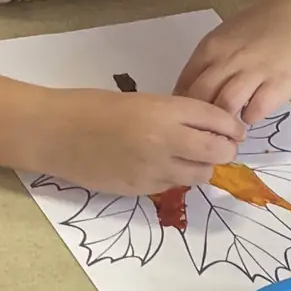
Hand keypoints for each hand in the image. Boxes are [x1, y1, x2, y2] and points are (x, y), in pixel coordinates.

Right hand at [38, 89, 244, 195]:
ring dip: (203, 167)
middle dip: (226, 150)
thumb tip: (206, 128)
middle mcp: (166, 141)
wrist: (55, 133)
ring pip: (200, 175)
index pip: (218, 120)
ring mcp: (154, 169)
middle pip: (218, 152)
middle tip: (222, 147)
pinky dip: (177, 177)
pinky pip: (173, 186)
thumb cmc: (92, 108)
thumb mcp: (140, 100)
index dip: (232, 127)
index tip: (235, 130)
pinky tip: (164, 167)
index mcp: (166, 110)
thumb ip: (174, 114)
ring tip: (192, 158)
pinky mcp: (141, 189)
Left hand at [174, 0, 290, 122]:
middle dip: (200, 121)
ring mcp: (254, 71)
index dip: (183, 108)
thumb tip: (186, 96)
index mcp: (211, 48)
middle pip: (201, 100)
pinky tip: (252, 114)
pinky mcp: (278, 84)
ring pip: (226, 107)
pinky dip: (250, 118)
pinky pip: (255, 111)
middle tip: (207, 132)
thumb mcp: (224, 38)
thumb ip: (206, 64)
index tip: (188, 120)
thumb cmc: (260, 28)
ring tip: (229, 129)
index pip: (184, 86)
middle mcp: (228, 59)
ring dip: (225, 123)